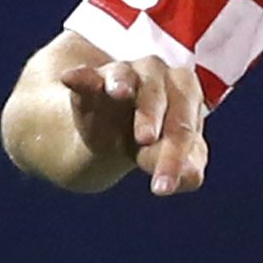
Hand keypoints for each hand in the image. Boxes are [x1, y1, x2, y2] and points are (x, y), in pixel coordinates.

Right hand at [64, 53, 206, 194]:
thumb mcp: (164, 158)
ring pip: (125, 75)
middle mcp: (157, 77)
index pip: (183, 128)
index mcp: (185, 96)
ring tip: (119, 93)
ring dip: (123, 83)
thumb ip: (181, 167)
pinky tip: (70, 78)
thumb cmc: (149, 144)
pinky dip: (81, 77)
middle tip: (145, 140)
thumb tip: (192, 177)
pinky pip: (86, 75)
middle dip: (151, 116)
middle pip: (158, 95)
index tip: (161, 188)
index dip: (174, 158)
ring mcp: (123, 74)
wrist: (107, 133)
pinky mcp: (91, 79)